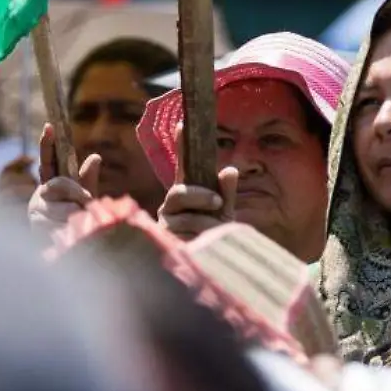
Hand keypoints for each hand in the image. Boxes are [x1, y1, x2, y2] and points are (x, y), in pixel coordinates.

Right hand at [27, 123, 101, 232]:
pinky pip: (57, 225)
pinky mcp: (35, 227)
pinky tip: (70, 236)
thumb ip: (88, 179)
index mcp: (52, 182)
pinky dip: (69, 231)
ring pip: (60, 207)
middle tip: (88, 202)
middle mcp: (40, 193)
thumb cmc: (79, 220)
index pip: (48, 160)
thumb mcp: (87, 197)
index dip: (48, 144)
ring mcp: (35, 210)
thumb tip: (95, 157)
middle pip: (59, 184)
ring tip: (81, 225)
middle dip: (77, 193)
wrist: (71, 248)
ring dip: (75, 217)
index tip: (50, 126)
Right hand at [156, 123, 237, 240]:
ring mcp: (164, 222)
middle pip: (179, 191)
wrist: (207, 267)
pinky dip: (199, 239)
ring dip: (206, 225)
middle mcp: (170, 205)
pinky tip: (203, 245)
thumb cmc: (214, 235)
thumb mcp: (224, 212)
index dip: (182, 144)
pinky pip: (182, 236)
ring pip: (185, 217)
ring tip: (216, 234)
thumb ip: (226, 192)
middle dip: (200, 196)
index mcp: (186, 192)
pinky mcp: (162, 242)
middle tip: (218, 203)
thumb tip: (229, 170)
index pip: (184, 165)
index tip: (184, 123)